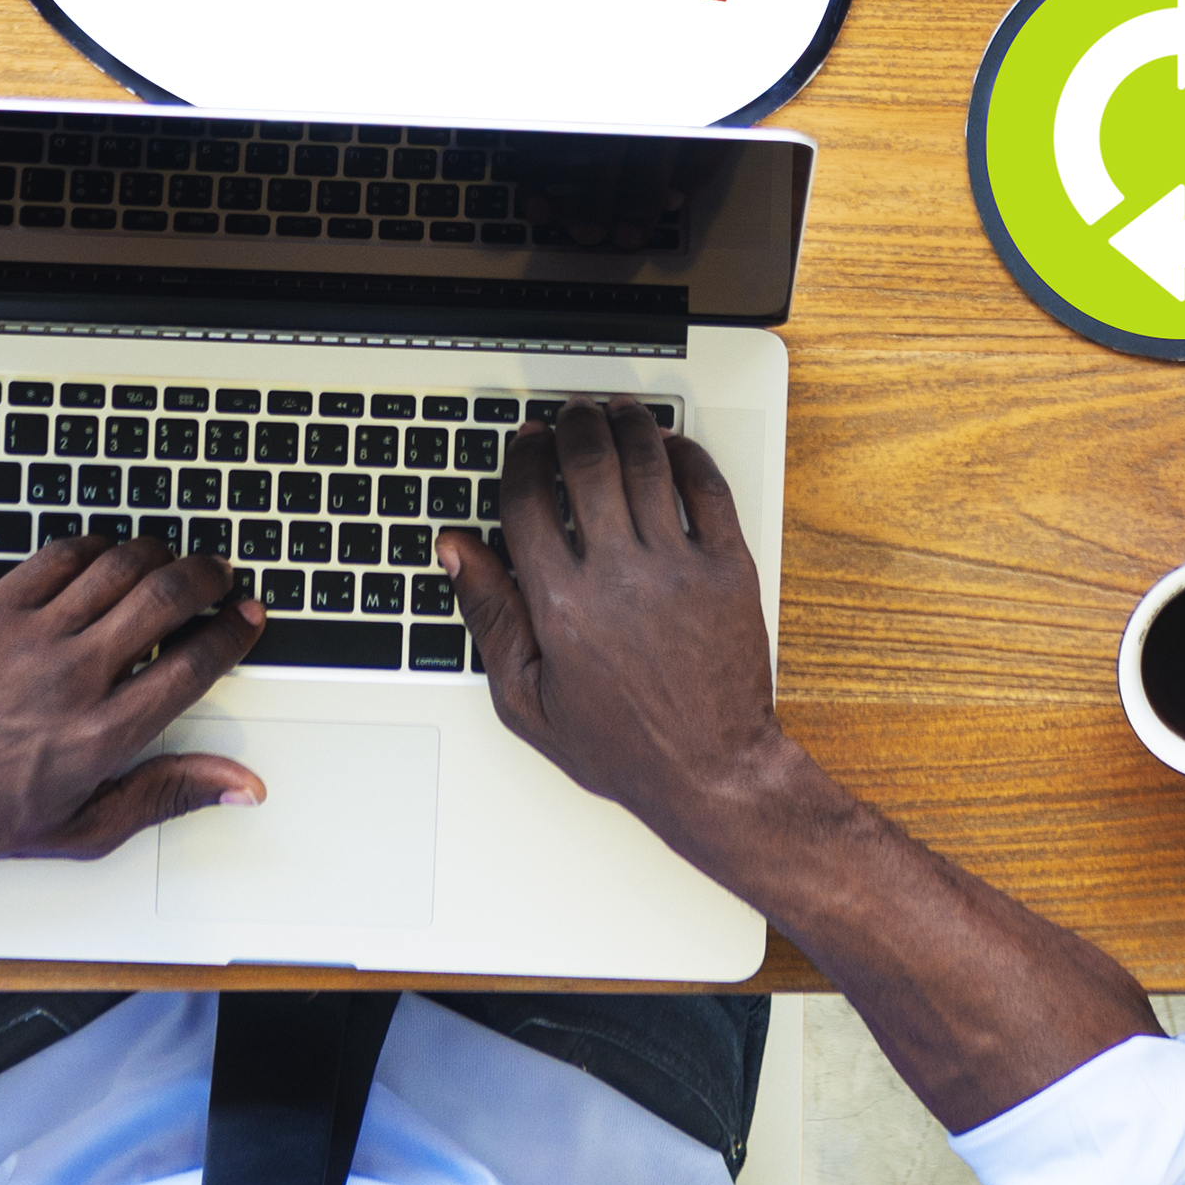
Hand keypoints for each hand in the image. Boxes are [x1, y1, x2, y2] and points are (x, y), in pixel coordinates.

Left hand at [0, 537, 265, 881]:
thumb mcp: (85, 828)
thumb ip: (169, 796)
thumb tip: (239, 785)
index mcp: (101, 735)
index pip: (194, 665)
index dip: (234, 633)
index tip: (247, 618)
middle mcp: (72, 678)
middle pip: (167, 599)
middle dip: (209, 578)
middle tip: (221, 577)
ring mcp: (32, 637)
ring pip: (119, 567)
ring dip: (160, 555)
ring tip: (173, 563)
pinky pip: (61, 556)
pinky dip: (98, 547)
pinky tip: (110, 558)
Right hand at [442, 402, 795, 850]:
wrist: (711, 770)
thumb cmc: (621, 744)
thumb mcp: (527, 698)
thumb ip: (489, 615)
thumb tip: (457, 551)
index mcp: (562, 604)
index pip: (529, 500)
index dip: (523, 459)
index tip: (525, 444)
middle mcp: (619, 575)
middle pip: (588, 464)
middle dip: (573, 427)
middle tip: (570, 415)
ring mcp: (678, 567)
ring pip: (647, 463)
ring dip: (628, 426)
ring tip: (616, 413)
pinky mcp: (728, 567)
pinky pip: (708, 487)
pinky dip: (687, 454)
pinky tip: (671, 445)